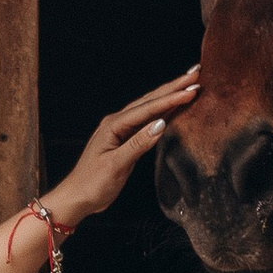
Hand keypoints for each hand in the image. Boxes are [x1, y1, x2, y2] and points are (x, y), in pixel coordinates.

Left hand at [45, 67, 202, 227]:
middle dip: (173, 87)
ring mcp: (121, 130)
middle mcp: (117, 123)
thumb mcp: (116, 165)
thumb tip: (161, 124)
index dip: (171, 99)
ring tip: (188, 84)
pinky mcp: (125, 140)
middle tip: (195, 75)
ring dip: (169, 95)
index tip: (192, 90)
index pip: (147, 109)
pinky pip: (147, 121)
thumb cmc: (92, 183)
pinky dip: (162, 112)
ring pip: (149, 108)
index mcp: (113, 125)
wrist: (77, 197)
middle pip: (149, 101)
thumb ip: (137, 144)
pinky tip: (174, 107)